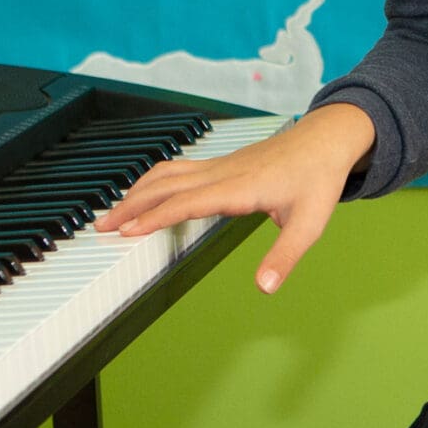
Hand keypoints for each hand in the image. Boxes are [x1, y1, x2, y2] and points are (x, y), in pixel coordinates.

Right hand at [92, 101, 375, 293]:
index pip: (187, 202)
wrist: (326, 139)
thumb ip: (284, 258)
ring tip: (112, 213)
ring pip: (168, 173)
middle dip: (131, 206)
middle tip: (101, 228)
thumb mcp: (310, 224)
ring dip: (137, 191)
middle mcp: (223, 173)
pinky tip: (144, 193)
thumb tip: (264, 288)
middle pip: (165, 185)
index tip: (128, 233)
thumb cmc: (318, 179)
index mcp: (240, 188)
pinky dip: (152, 181)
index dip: (156, 217)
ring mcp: (219, 165)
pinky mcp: (220, 164)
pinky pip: (178, 169)